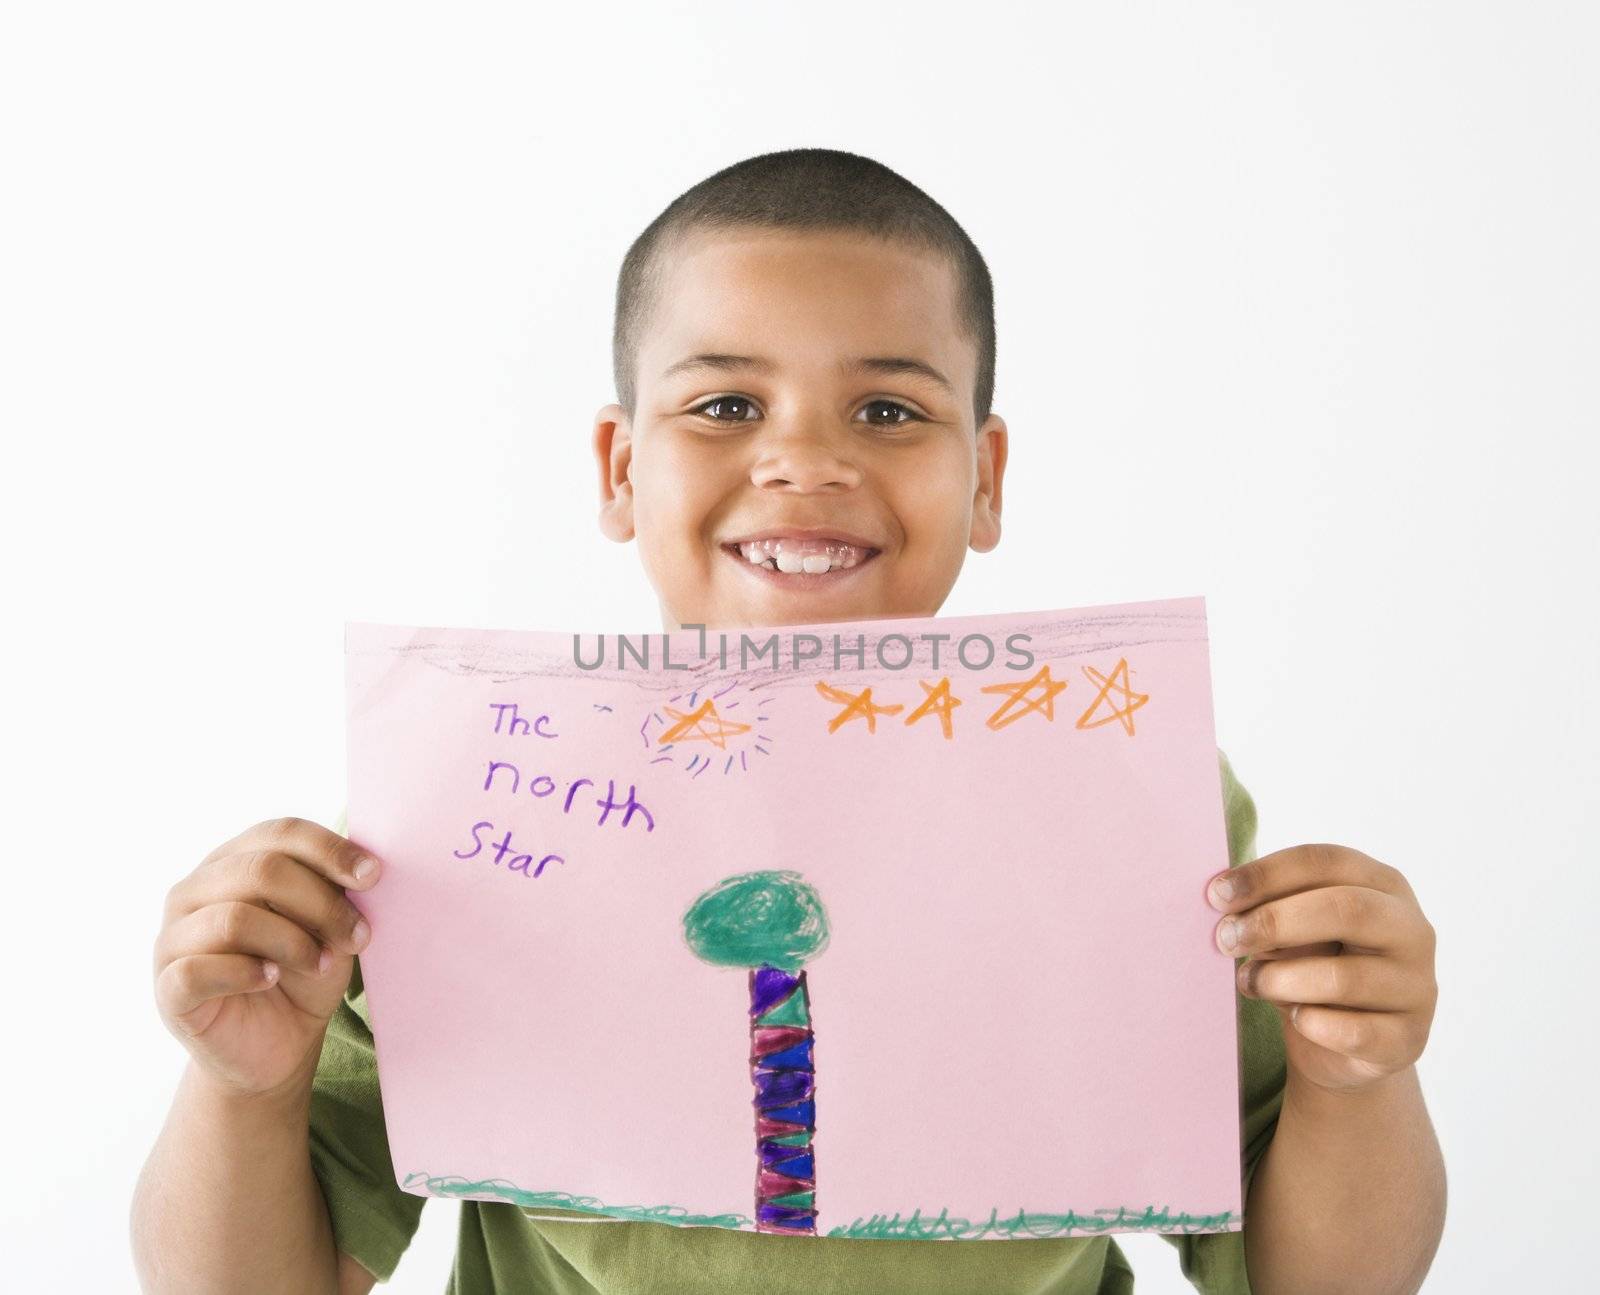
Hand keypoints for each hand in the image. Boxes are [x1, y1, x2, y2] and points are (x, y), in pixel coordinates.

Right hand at [153, 817, 382, 1099]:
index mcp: (234, 861)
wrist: (276, 1049)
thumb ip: (334, 890)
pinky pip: (199, 969)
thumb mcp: (328, 926)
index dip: (329, 850)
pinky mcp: (167, 988)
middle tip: (358, 936)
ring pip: (235, 918)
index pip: (280, 833)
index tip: (374, 876)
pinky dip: (245, 972)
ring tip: (321, 965)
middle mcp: (195, 891)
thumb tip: (363, 864)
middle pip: (262, 871)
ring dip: (293, 941)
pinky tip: (271, 979)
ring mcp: (173, 938)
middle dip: (321, 903)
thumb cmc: (301, 975)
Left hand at [1207, 844, 1436, 1093]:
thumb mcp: (1294, 928)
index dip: (1268, 873)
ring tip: (1248, 982)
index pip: (1327, 862)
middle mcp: (1411, 930)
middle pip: (1346, 909)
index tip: (1217, 894)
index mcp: (1382, 884)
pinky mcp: (1409, 1039)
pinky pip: (1354, 1032)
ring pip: (1343, 977)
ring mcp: (1417, 986)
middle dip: (1275, 921)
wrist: (1348, 1045)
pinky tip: (1294, 1018)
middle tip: (1226, 937)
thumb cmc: (1314, 965)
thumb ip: (1270, 907)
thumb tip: (1224, 902)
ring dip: (1279, 980)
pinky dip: (1312, 1025)